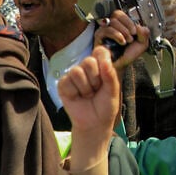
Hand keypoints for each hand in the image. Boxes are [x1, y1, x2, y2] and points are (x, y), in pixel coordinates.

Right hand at [58, 45, 119, 169]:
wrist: (95, 123)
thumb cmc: (105, 106)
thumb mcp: (113, 90)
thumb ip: (110, 75)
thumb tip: (105, 61)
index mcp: (100, 66)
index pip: (100, 51)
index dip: (103, 59)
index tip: (106, 72)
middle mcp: (86, 68)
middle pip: (88, 61)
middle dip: (96, 79)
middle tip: (97, 90)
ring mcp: (73, 76)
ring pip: (77, 71)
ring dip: (85, 87)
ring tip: (88, 95)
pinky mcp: (63, 84)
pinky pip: (66, 82)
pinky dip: (74, 92)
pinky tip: (78, 98)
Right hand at [94, 9, 150, 71]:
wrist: (120, 66)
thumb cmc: (128, 55)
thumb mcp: (142, 44)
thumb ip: (144, 33)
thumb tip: (140, 25)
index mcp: (122, 25)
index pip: (124, 14)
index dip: (130, 21)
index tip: (135, 31)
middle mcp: (113, 26)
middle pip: (117, 14)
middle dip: (128, 24)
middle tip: (132, 35)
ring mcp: (105, 30)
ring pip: (113, 21)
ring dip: (123, 31)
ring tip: (127, 41)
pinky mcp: (99, 36)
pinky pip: (107, 29)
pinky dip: (117, 35)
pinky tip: (121, 42)